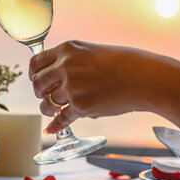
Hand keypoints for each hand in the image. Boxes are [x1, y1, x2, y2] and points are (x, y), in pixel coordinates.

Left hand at [29, 41, 154, 133]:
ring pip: (46, 104)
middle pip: (37, 84)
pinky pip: (62, 119)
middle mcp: (66, 67)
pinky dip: (55, 126)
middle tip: (44, 96)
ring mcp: (72, 88)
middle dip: (39, 93)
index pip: (36, 63)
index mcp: (67, 50)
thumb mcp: (90, 52)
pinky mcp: (81, 107)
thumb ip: (70, 60)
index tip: (36, 80)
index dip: (33, 74)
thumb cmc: (123, 64)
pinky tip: (50, 129)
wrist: (145, 78)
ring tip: (52, 110)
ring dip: (47, 109)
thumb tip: (52, 75)